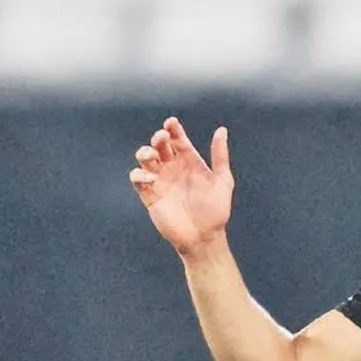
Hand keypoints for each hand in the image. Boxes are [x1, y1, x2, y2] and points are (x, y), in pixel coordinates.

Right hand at [130, 117, 233, 255]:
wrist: (204, 237)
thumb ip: (220, 156)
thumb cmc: (216, 210)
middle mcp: (173, 168)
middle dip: (158, 138)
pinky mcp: (150, 195)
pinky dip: (139, 174)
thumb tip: (221, 130)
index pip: (178, 139)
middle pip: (160, 146)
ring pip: (145, 159)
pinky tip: (149, 177)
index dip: (173, 129)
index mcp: (190, 162)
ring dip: (145, 152)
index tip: (171, 123)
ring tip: (151, 155)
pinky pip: (138, 179)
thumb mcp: (222, 180)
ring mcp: (161, 180)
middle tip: (161, 138)